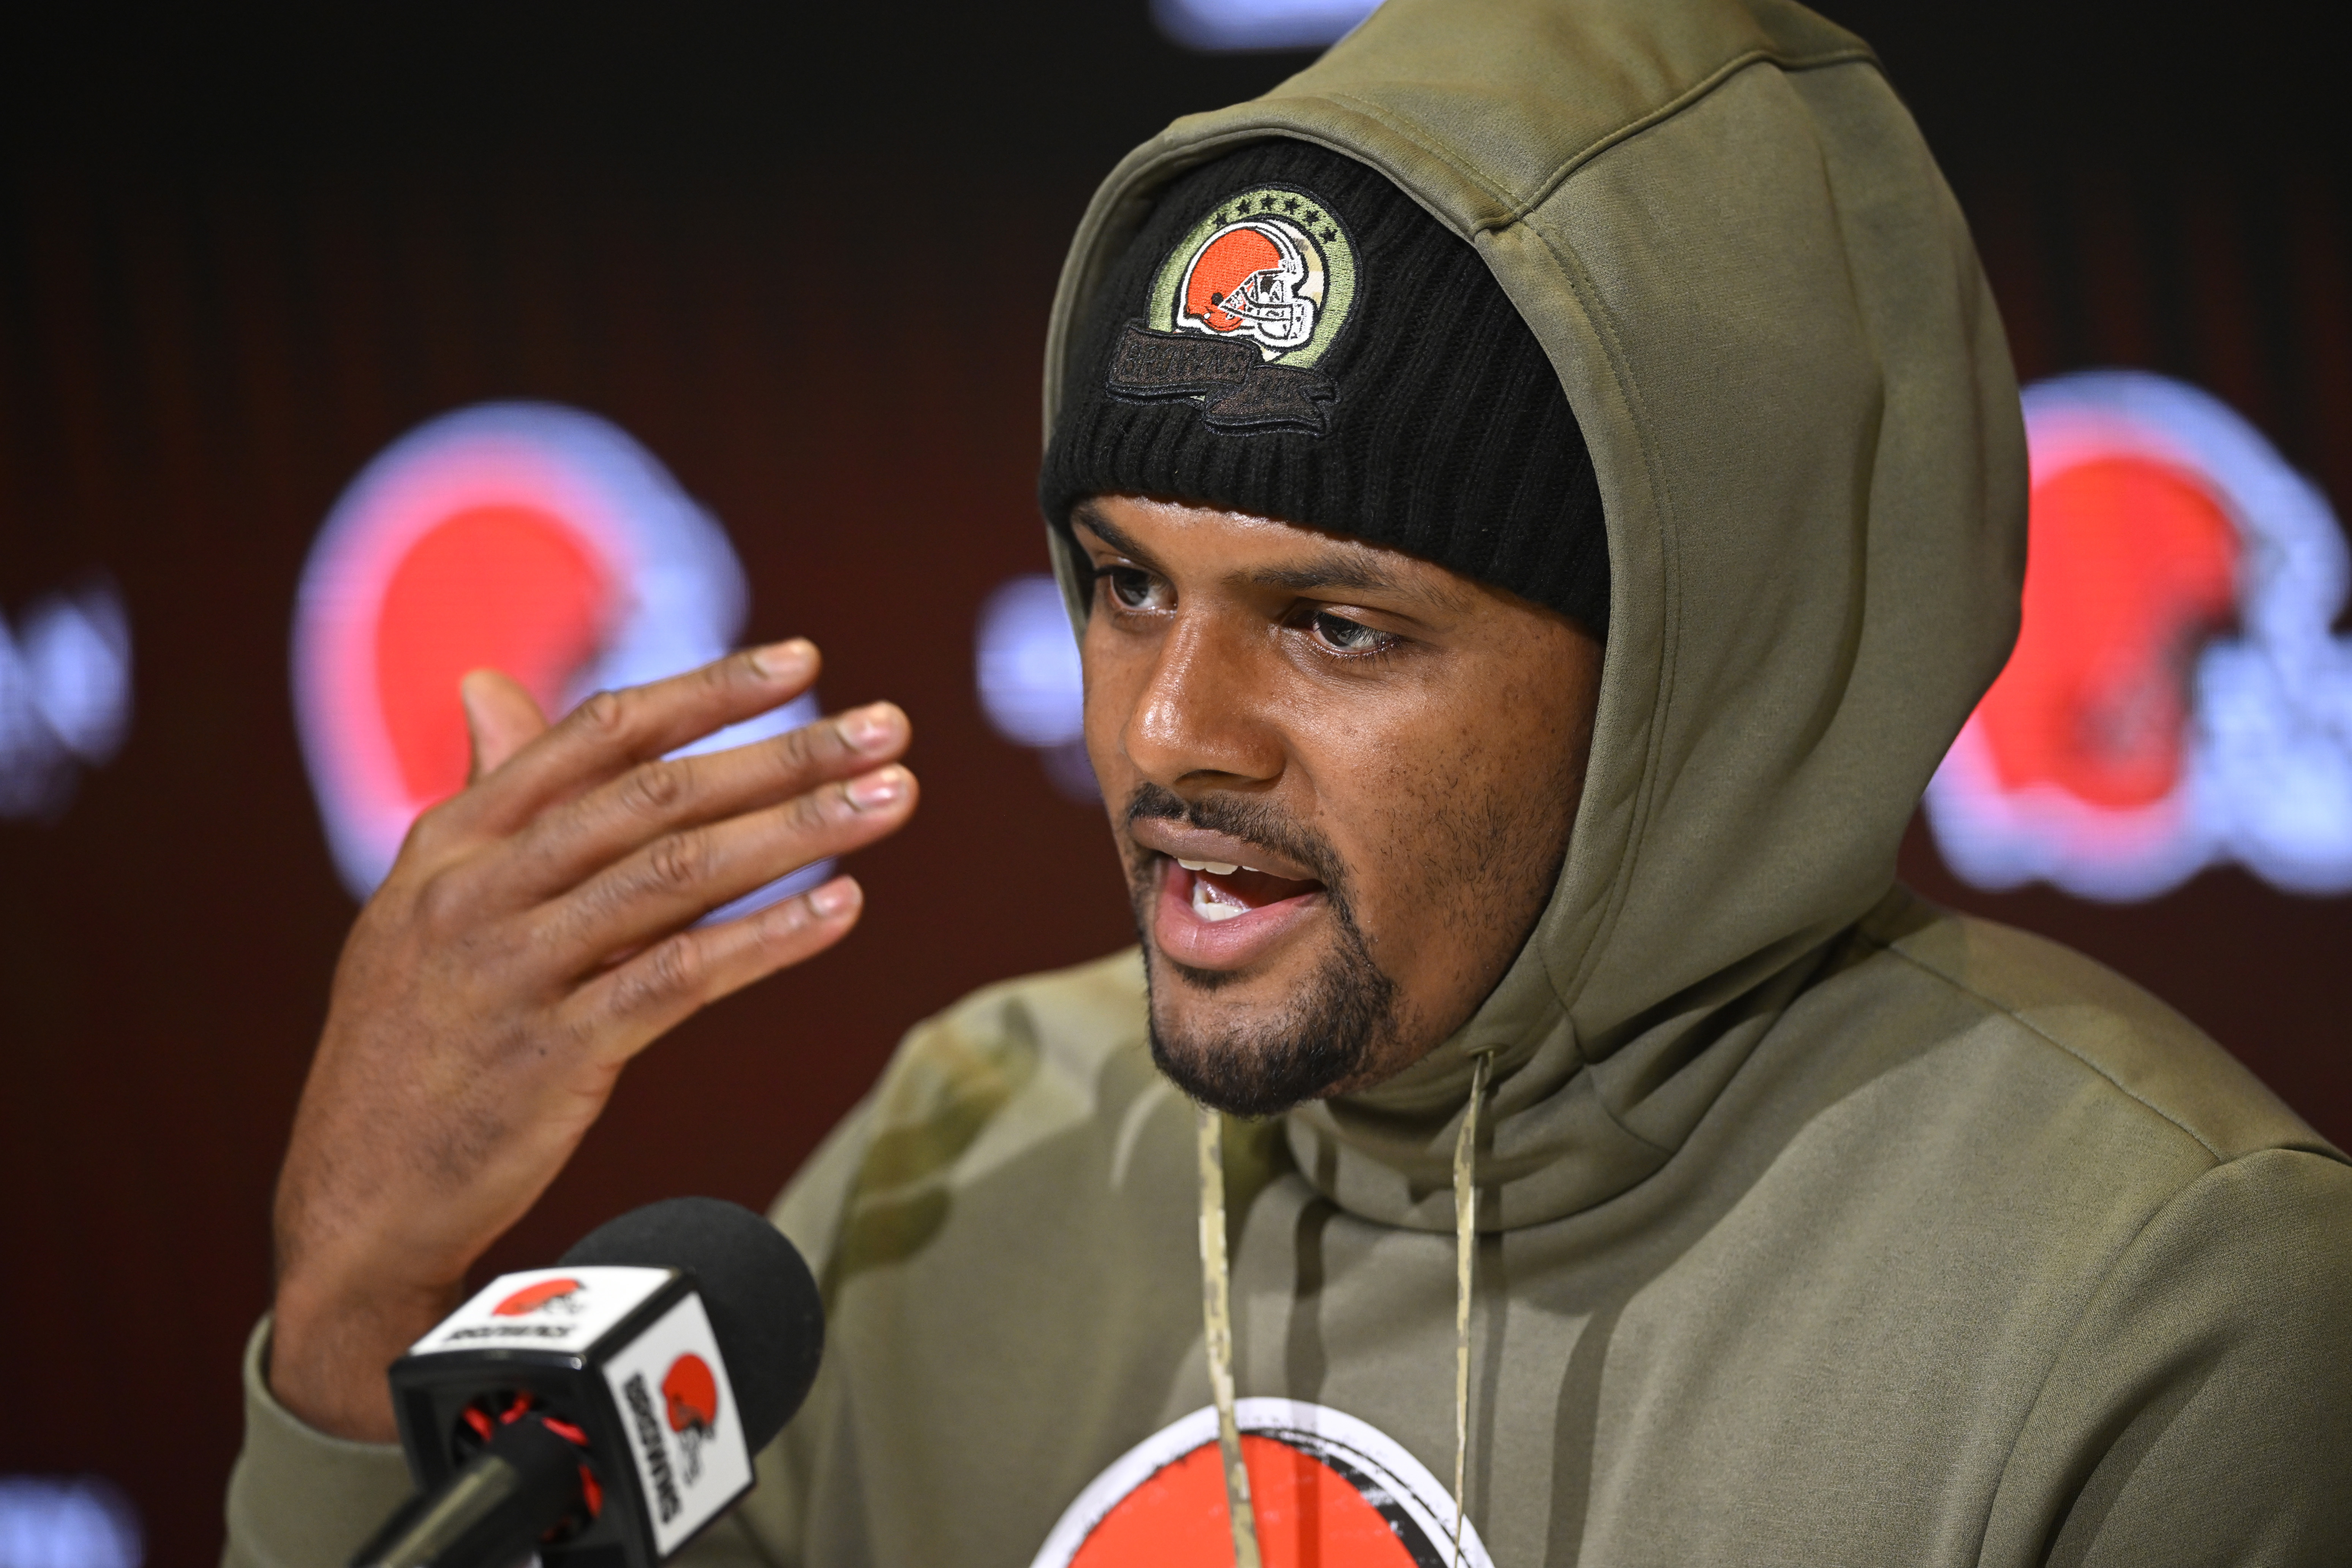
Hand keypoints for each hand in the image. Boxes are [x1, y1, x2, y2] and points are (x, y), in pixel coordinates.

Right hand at [267, 640, 914, 1439]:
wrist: (353, 1198)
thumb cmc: (411, 1040)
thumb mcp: (422, 905)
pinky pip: (680, 980)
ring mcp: (516, 973)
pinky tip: (842, 907)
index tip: (803, 660)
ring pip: (678, 876)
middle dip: (782, 752)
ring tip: (892, 799)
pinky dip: (767, 939)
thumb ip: (484, 798)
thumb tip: (489, 684)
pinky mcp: (556, 1057)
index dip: (706, 692)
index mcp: (452, 842)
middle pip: (655, 797)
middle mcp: (480, 892)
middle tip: (886, 726)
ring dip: (797, 830)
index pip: (598, 737)